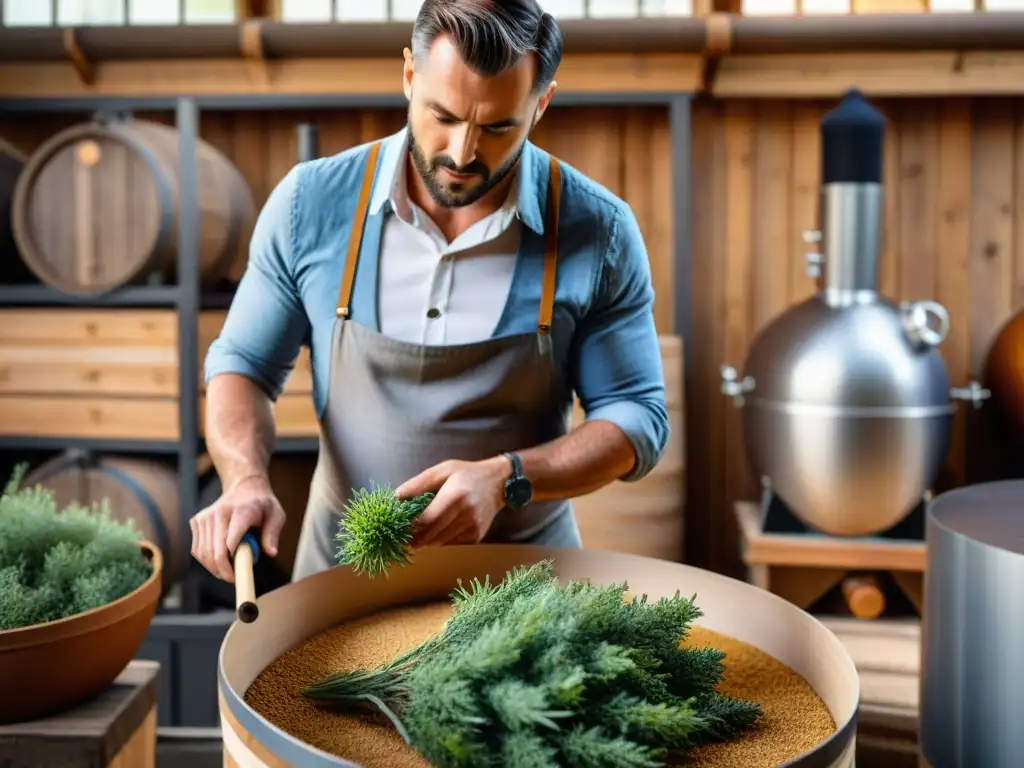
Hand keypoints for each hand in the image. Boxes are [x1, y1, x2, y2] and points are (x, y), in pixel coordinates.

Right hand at [190, 475, 285, 582]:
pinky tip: (218, 560)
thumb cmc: (262, 504)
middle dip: (222, 571)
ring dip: (213, 568)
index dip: (231, 562)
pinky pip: (197, 549)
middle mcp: (219, 513)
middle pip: (214, 551)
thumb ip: (273, 534)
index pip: (230, 541)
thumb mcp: (276, 515)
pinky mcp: (197, 521)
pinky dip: (206, 560)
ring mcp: (205, 517)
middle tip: (233, 579)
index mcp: (241, 511)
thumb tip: (271, 553)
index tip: (238, 576)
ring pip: (203, 553)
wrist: (243, 486)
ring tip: (227, 571)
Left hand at [395, 457, 509, 547]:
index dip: (410, 528)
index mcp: (454, 496)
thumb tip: (395, 497)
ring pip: (440, 542)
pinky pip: (451, 543)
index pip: (426, 520)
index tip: (398, 528)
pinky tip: (438, 530)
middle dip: (414, 538)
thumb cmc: (467, 474)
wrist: (499, 482)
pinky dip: (440, 539)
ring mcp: (472, 527)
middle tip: (402, 536)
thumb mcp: (442, 470)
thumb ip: (418, 484)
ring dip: (426, 541)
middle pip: (431, 535)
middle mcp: (465, 514)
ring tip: (417, 533)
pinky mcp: (476, 536)